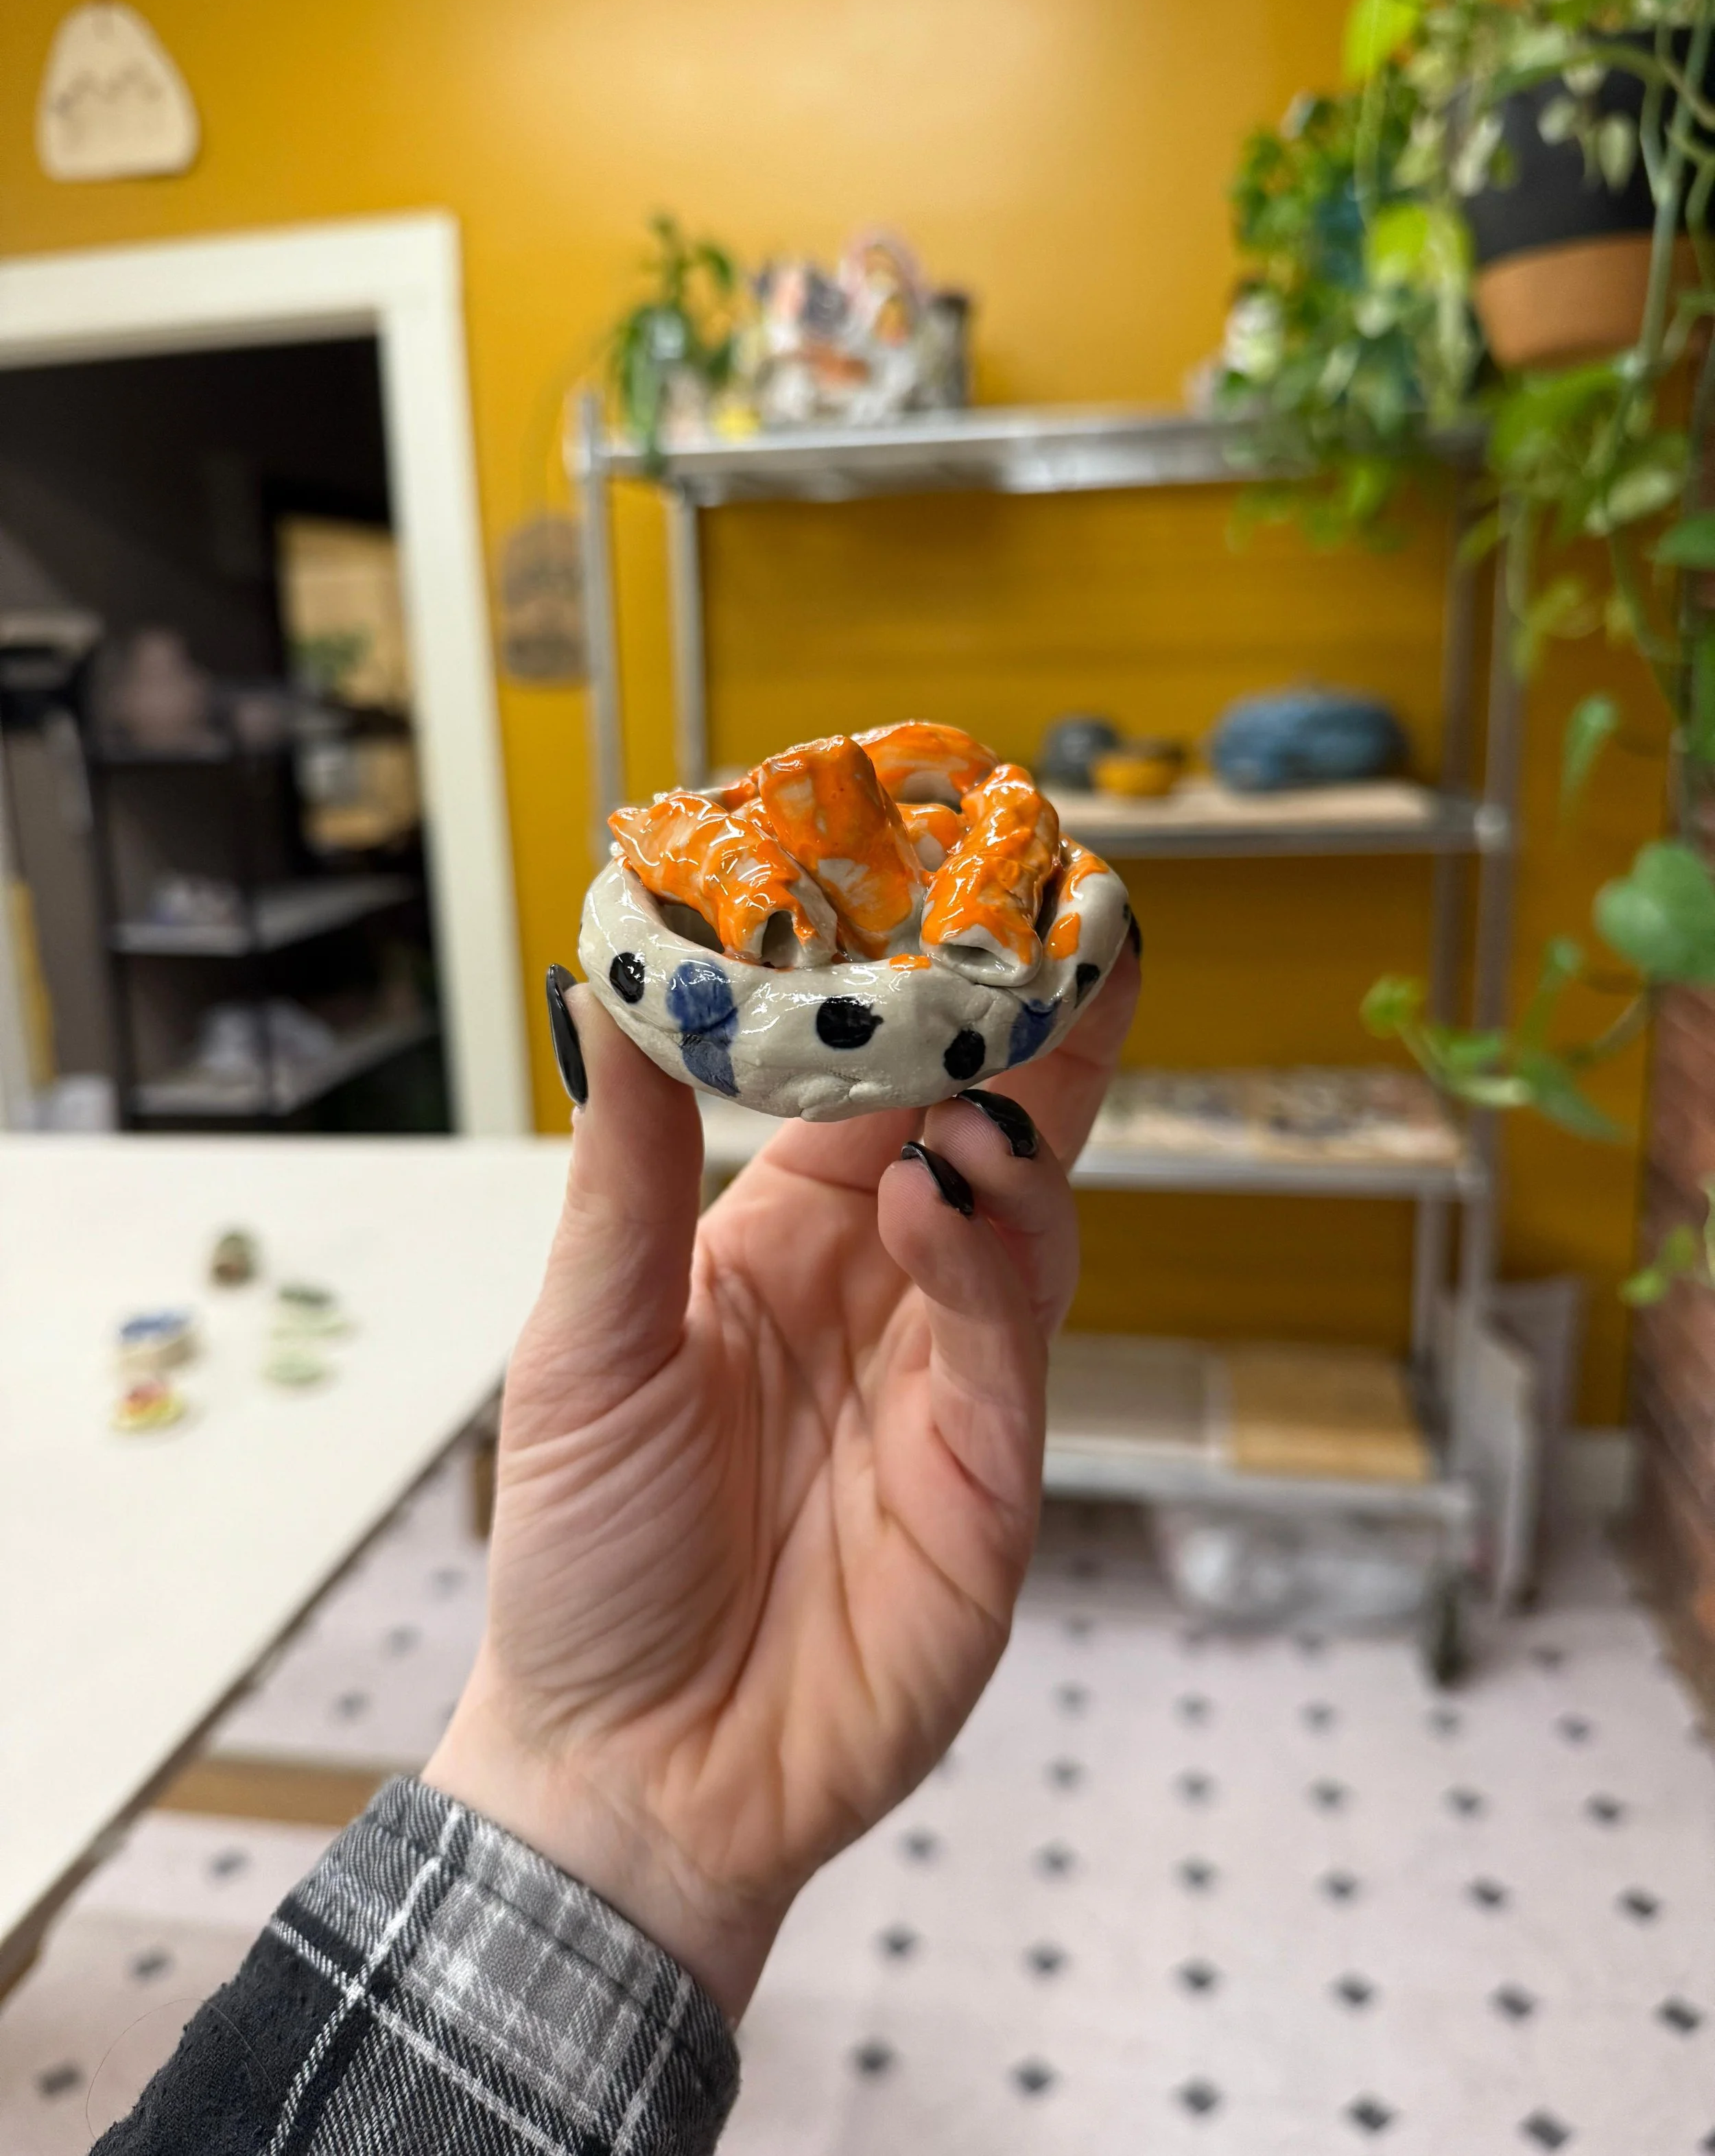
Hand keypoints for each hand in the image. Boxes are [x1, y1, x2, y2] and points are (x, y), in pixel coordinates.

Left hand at [424, 938, 1138, 2017]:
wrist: (629, 1767)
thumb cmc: (588, 1557)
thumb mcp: (584, 1341)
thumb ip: (625, 1172)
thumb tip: (603, 989)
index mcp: (783, 1239)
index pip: (872, 1086)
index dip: (914, 990)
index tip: (945, 881)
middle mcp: (882, 1289)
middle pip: (986, 1130)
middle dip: (1035, 1033)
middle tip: (1072, 922)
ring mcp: (946, 1380)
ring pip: (1023, 1222)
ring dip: (1012, 1140)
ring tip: (973, 1095)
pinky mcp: (988, 1476)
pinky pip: (1011, 1344)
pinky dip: (993, 1261)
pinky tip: (947, 1204)